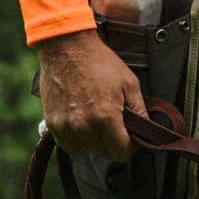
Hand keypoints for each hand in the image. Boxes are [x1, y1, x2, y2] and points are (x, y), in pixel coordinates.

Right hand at [35, 29, 145, 160]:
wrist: (66, 45)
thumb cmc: (100, 62)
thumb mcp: (130, 84)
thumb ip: (140, 112)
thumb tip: (146, 134)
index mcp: (105, 118)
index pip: (122, 153)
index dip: (130, 147)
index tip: (131, 138)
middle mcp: (83, 127)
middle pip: (105, 153)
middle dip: (113, 142)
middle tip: (113, 123)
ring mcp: (65, 126)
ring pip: (86, 149)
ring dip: (93, 140)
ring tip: (95, 118)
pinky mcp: (51, 122)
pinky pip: (67, 143)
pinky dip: (75, 138)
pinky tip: (80, 121)